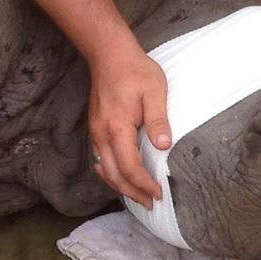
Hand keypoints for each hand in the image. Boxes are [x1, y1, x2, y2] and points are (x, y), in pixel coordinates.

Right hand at [90, 44, 169, 208]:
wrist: (109, 55)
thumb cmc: (134, 71)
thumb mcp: (154, 91)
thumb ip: (158, 120)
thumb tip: (164, 146)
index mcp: (117, 128)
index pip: (129, 167)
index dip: (144, 184)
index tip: (159, 193)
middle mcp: (102, 134)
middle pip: (113, 175)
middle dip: (132, 193)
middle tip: (150, 204)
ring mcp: (96, 132)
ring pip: (104, 170)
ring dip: (120, 187)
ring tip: (138, 196)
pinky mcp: (96, 128)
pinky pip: (101, 159)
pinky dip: (111, 174)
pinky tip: (122, 177)